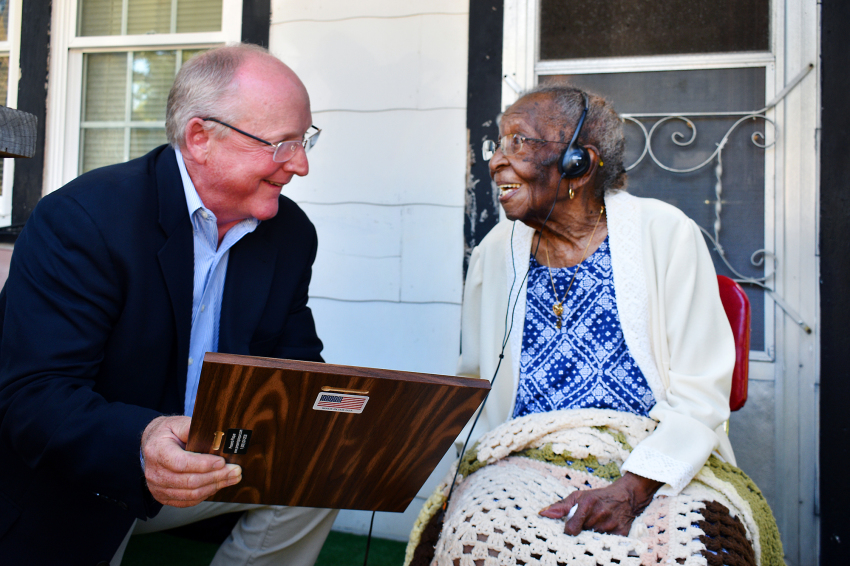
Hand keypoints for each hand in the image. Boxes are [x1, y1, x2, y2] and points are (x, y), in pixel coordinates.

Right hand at [141, 415, 241, 506]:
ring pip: (191, 494)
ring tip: (232, 478)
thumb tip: (213, 435)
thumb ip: (192, 428)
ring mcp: (157, 488)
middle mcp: (155, 473)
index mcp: (157, 451)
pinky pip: (188, 501)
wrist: (152, 445)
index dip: (204, 464)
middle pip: (189, 481)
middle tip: (235, 471)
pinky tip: (218, 485)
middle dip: (216, 476)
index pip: (182, 463)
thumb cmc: (168, 433)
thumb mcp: (177, 423)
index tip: (222, 462)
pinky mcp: (163, 497)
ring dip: (215, 486)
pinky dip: (206, 494)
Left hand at [539, 472, 661, 535]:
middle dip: (581, 532)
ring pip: (592, 540)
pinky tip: (603, 531)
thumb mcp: (578, 496)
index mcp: (588, 503)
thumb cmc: (597, 497)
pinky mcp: (621, 534)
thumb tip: (543, 513)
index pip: (571, 529)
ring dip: (591, 536)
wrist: (626, 497)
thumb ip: (560, 506)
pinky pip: (605, 543)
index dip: (568, 532)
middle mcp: (600, 513)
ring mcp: (611, 524)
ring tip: (594, 527)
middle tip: (584, 526)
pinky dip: (602, 540)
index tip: (569, 530)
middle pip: (582, 535)